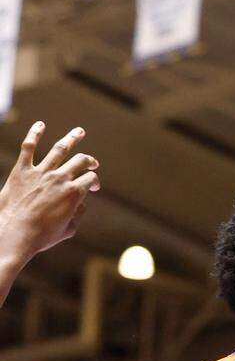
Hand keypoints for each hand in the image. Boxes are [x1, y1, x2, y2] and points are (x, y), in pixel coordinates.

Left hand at [0, 123, 99, 259]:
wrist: (13, 234)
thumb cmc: (41, 236)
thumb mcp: (68, 230)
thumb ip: (78, 214)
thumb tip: (81, 203)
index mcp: (74, 193)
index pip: (90, 179)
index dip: (94, 182)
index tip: (92, 188)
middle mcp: (59, 179)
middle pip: (81, 161)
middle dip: (90, 161)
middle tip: (92, 163)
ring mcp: (40, 172)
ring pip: (60, 149)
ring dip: (72, 138)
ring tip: (79, 131)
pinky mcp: (22, 171)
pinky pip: (28, 147)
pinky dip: (34, 134)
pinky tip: (40, 124)